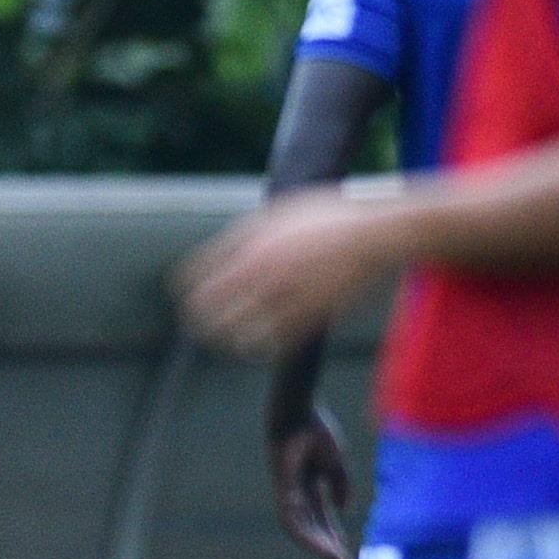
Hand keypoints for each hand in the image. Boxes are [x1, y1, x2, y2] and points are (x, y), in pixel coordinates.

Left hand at [181, 189, 398, 356]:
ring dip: (226, 336)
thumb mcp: (278, 213)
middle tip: (196, 322)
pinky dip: (259, 344)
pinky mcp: (308, 320)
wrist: (376, 236)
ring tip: (223, 337)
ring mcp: (285, 300)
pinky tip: (256, 342)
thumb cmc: (329, 218)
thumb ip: (242, 235)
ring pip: (236, 334)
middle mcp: (263, 276)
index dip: (184, 289)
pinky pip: (271, 344)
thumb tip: (212, 258)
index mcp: (252, 249)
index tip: (182, 294)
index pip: (196, 278)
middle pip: (209, 311)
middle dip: (198, 318)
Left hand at [269, 407, 352, 558]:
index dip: (335, 535)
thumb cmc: (315, 432)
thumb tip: (343, 509)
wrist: (298, 414)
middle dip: (328, 546)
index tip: (347, 552)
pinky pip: (294, 521)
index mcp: (310, 486)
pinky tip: (321, 547)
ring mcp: (288, 494)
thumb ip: (340, 486)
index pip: (322, 518)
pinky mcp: (283, 493)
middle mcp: (297, 494)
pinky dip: (308, 535)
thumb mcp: (335, 464)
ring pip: (302, 530)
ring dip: (319, 546)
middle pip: (313, 527)